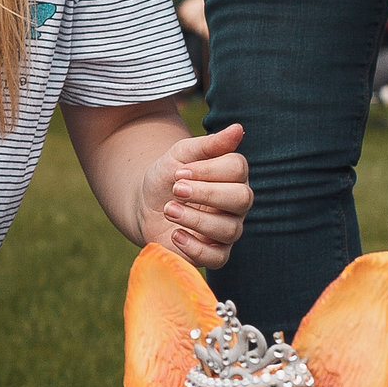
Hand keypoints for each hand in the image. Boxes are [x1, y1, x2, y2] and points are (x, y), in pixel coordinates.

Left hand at [137, 121, 251, 269]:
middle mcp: (237, 203)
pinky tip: (175, 235)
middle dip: (206, 193)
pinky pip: (218, 258)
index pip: (237, 168)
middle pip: (242, 198)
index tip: (179, 172)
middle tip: (175, 190)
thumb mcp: (180, 156)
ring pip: (229, 229)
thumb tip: (238, 129)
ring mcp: (228, 229)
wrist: (145, 206)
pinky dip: (195, 247)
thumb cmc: (167, 178)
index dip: (208, 169)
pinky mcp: (215, 254)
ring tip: (169, 209)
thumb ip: (208, 144)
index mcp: (233, 175)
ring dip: (194, 219)